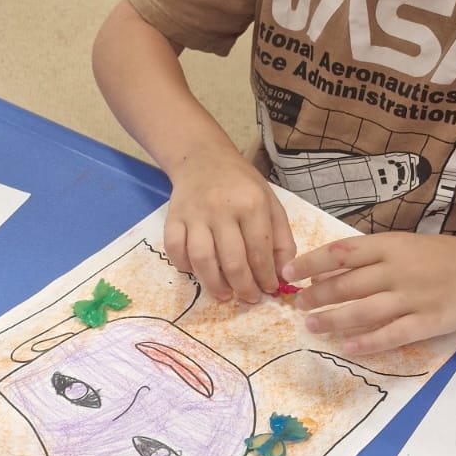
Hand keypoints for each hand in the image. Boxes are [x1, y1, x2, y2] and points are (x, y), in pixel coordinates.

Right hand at [166, 150, 296, 301]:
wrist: (203, 158)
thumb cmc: (241, 185)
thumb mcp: (271, 203)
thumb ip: (281, 238)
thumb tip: (282, 274)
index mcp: (251, 204)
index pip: (260, 251)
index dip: (265, 276)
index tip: (269, 289)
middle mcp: (222, 209)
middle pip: (232, 260)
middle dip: (243, 287)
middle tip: (249, 298)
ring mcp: (194, 214)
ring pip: (201, 259)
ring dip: (213, 284)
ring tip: (224, 294)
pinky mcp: (173, 217)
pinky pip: (174, 249)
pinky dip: (184, 266)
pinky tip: (197, 272)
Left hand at [285, 231, 455, 351]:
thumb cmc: (439, 256)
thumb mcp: (403, 244)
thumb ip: (368, 257)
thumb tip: (325, 269)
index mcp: (390, 245)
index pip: (341, 252)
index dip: (311, 263)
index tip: (289, 273)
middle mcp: (398, 270)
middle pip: (347, 284)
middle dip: (316, 296)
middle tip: (297, 305)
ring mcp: (412, 297)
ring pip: (364, 310)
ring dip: (333, 319)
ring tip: (311, 326)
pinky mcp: (426, 322)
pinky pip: (391, 334)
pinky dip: (367, 341)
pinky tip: (347, 346)